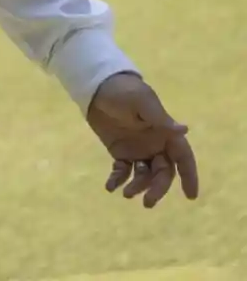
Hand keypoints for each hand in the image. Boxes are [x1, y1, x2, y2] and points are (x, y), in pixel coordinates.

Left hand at [86, 72, 198, 208]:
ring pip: (144, 175)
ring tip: (126, 193)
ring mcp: (138, 149)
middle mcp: (155, 145)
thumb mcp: (142, 102)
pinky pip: (123, 170)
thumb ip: (160, 119)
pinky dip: (118, 179)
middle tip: (147, 201)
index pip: (183, 157)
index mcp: (165, 133)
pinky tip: (110, 186)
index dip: (189, 176)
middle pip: (162, 173)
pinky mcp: (120, 151)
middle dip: (157, 188)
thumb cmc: (124, 91)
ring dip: (138, 186)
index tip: (190, 196)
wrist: (97, 87)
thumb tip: (184, 130)